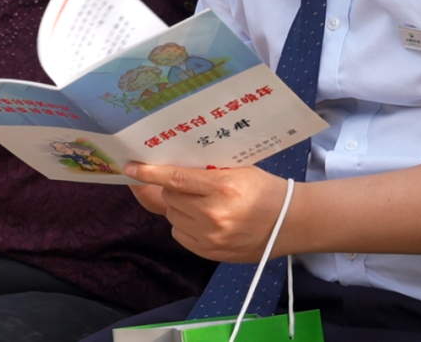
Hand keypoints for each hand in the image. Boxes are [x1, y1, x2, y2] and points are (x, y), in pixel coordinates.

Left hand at [124, 162, 288, 261]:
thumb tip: (168, 169)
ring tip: (200, 202)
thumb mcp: (238, 170)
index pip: (175, 179)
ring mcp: (211, 237)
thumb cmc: (264, 190)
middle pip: (170, 197)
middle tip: (187, 184)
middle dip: (172, 188)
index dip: (149, 173)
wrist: (289, 223)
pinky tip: (202, 218)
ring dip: (178, 206)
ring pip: (173, 216)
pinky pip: (180, 234)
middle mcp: (213, 214)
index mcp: (222, 188)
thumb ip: (204, 171)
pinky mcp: (210, 253)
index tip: (130, 168)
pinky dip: (184, 224)